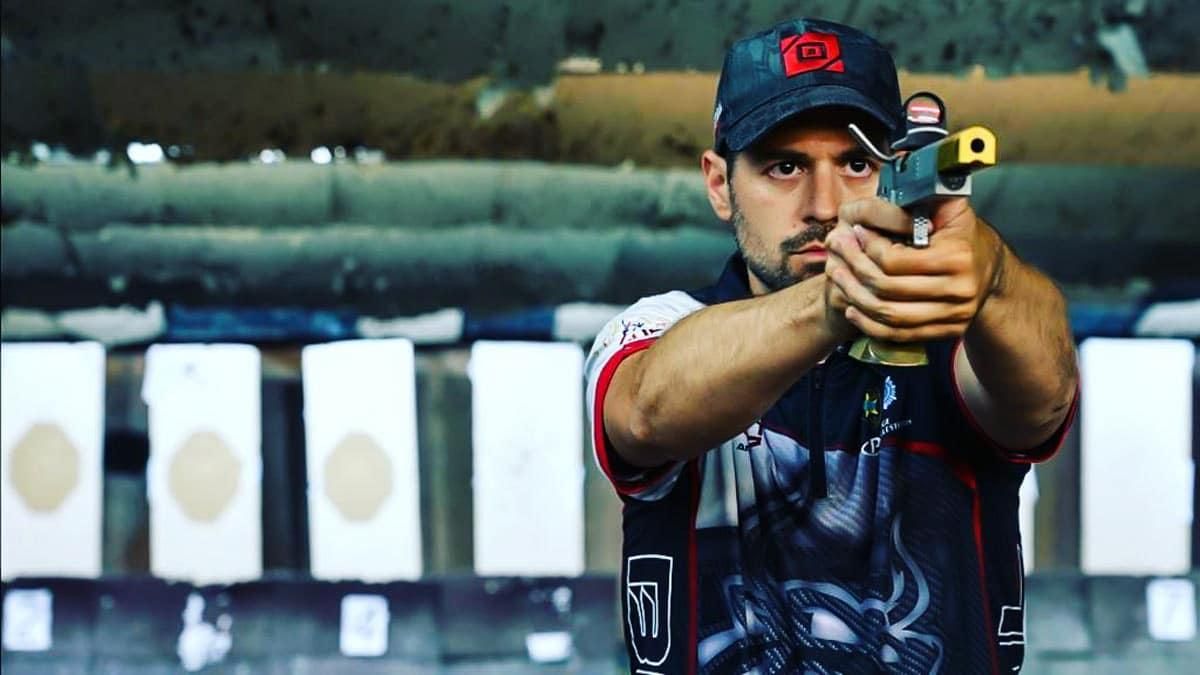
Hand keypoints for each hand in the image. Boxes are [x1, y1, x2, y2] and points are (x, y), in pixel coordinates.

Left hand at [823, 196, 1004, 341]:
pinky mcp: (945, 332)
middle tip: (835, 254)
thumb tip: (902, 160)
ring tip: (837, 278)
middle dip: (854, 271)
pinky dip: (870, 324)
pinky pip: (899, 335)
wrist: (993, 272)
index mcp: (956, 257)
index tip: (852, 232)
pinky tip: (853, 308)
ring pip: (890, 316)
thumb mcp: (952, 207)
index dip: (867, 248)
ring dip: (856, 298)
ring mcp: (953, 316)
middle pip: (887, 289)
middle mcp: (957, 291)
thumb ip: (927, 191)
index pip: (894, 260)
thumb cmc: (964, 234)